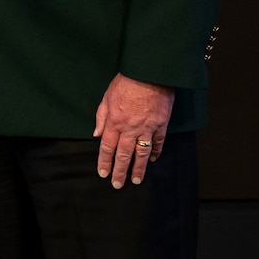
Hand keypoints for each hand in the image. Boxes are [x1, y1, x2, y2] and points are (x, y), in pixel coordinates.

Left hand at [93, 73, 173, 188]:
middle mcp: (129, 128)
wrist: (149, 74)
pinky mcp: (161, 124)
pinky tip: (153, 160)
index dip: (105, 162)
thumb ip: (101, 117)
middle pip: (123, 154)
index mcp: (114, 122)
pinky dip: (156, 152)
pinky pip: (158, 142)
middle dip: (120, 171)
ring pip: (141, 153)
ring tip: (137, 180)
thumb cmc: (126, 83)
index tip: (104, 174)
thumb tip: (97, 134)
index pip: (107, 147)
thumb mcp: (106, 98)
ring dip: (139, 168)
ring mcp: (147, 128)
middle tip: (118, 185)